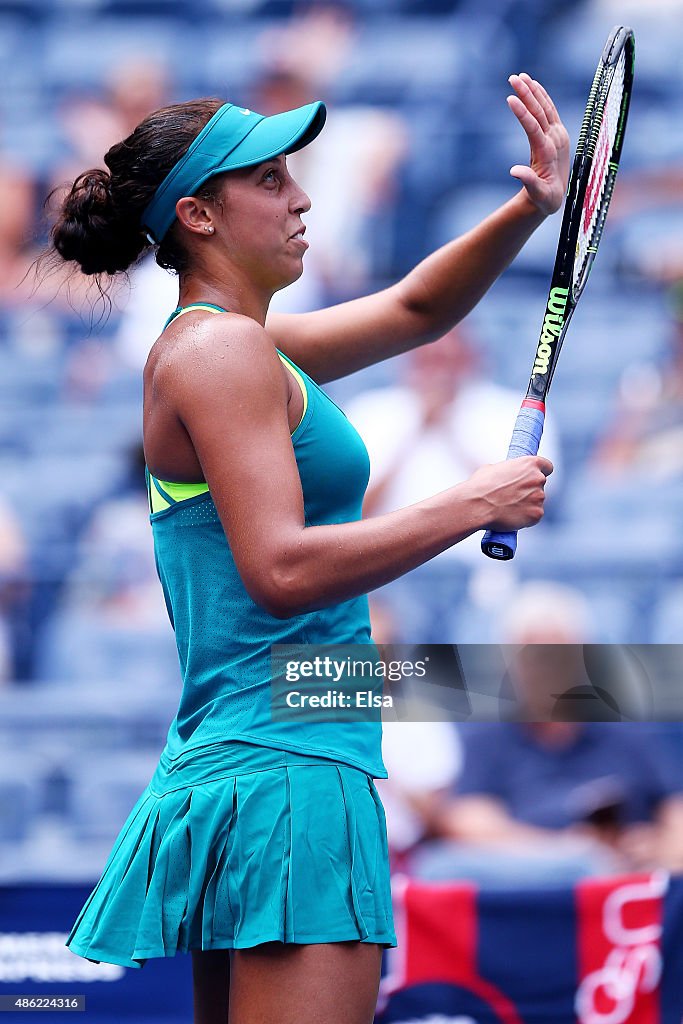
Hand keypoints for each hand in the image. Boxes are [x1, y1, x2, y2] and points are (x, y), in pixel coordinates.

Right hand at [466, 455, 552, 531]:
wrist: (476, 505)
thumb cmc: (480, 486)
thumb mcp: (492, 469)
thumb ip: (508, 471)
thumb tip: (507, 475)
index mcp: (529, 464)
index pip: (547, 466)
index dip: (541, 472)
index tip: (534, 478)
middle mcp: (538, 479)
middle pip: (540, 485)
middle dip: (529, 491)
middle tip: (512, 496)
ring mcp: (539, 497)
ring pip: (536, 501)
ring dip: (527, 504)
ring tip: (508, 507)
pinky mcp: (537, 514)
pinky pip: (534, 516)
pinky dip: (526, 517)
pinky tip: (511, 516)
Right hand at [507, 73, 569, 215]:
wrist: (557, 195)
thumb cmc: (546, 198)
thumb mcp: (539, 194)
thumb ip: (529, 182)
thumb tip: (514, 171)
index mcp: (548, 152)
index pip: (533, 127)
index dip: (522, 113)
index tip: (510, 98)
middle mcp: (555, 139)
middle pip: (540, 111)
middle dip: (526, 94)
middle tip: (512, 78)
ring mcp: (558, 134)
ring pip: (545, 107)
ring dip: (533, 90)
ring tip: (519, 76)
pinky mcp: (558, 132)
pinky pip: (549, 110)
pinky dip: (541, 96)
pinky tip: (532, 85)